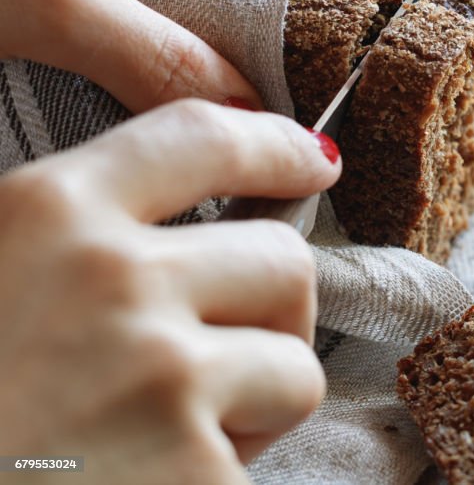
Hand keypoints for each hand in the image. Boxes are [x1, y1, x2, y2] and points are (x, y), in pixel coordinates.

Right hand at [0, 100, 341, 482]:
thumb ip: (60, 235)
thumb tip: (165, 224)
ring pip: (295, 366)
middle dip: (274, 311)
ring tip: (180, 432)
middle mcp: (114, 282)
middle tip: (223, 353)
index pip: (204, 138)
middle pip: (282, 260)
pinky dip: (223, 475)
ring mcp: (161, 380)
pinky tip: (146, 484)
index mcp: (46, 214)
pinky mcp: (192, 476)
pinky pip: (255, 462)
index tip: (312, 160)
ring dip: (260, 399)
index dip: (274, 145)